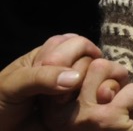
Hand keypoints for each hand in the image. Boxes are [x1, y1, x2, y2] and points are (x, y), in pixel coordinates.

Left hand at [0, 36, 132, 130]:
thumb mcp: (14, 85)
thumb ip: (42, 77)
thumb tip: (77, 78)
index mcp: (49, 54)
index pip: (75, 43)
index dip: (71, 58)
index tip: (55, 78)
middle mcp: (66, 68)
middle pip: (90, 58)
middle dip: (81, 74)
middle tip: (61, 99)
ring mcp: (74, 88)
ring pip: (99, 76)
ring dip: (94, 86)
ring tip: (79, 102)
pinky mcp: (80, 107)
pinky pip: (99, 96)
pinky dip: (99, 98)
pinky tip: (93, 105)